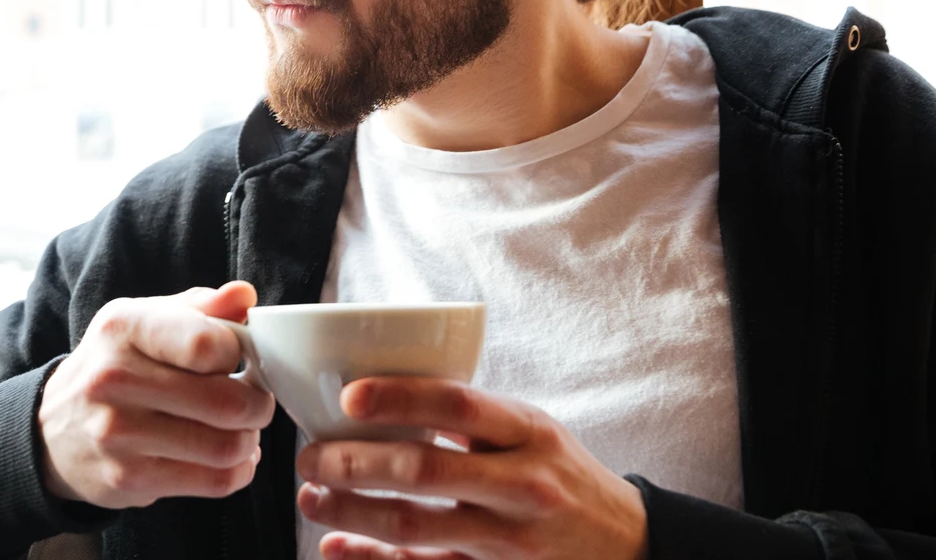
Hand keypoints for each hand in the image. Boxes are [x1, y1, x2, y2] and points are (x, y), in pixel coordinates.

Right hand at [38, 281, 275, 508]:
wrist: (53, 430)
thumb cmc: (115, 367)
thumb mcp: (145, 321)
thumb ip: (200, 307)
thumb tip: (245, 295)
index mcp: (123, 327)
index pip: (207, 344)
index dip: (239, 353)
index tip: (236, 358)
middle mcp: (114, 379)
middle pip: (226, 402)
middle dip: (257, 404)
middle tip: (254, 400)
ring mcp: (117, 434)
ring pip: (226, 447)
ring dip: (248, 439)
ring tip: (240, 429)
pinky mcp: (128, 479)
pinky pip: (214, 482)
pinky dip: (238, 471)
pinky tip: (230, 457)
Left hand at [296, 378, 647, 559]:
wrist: (625, 543)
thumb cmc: (558, 473)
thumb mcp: (532, 430)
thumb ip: (470, 415)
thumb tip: (377, 391)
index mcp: (529, 431)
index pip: (459, 404)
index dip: (400, 397)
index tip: (347, 396)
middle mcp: (523, 484)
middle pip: (425, 471)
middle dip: (355, 462)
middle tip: (311, 456)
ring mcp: (510, 539)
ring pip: (415, 527)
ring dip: (352, 513)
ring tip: (310, 499)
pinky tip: (337, 547)